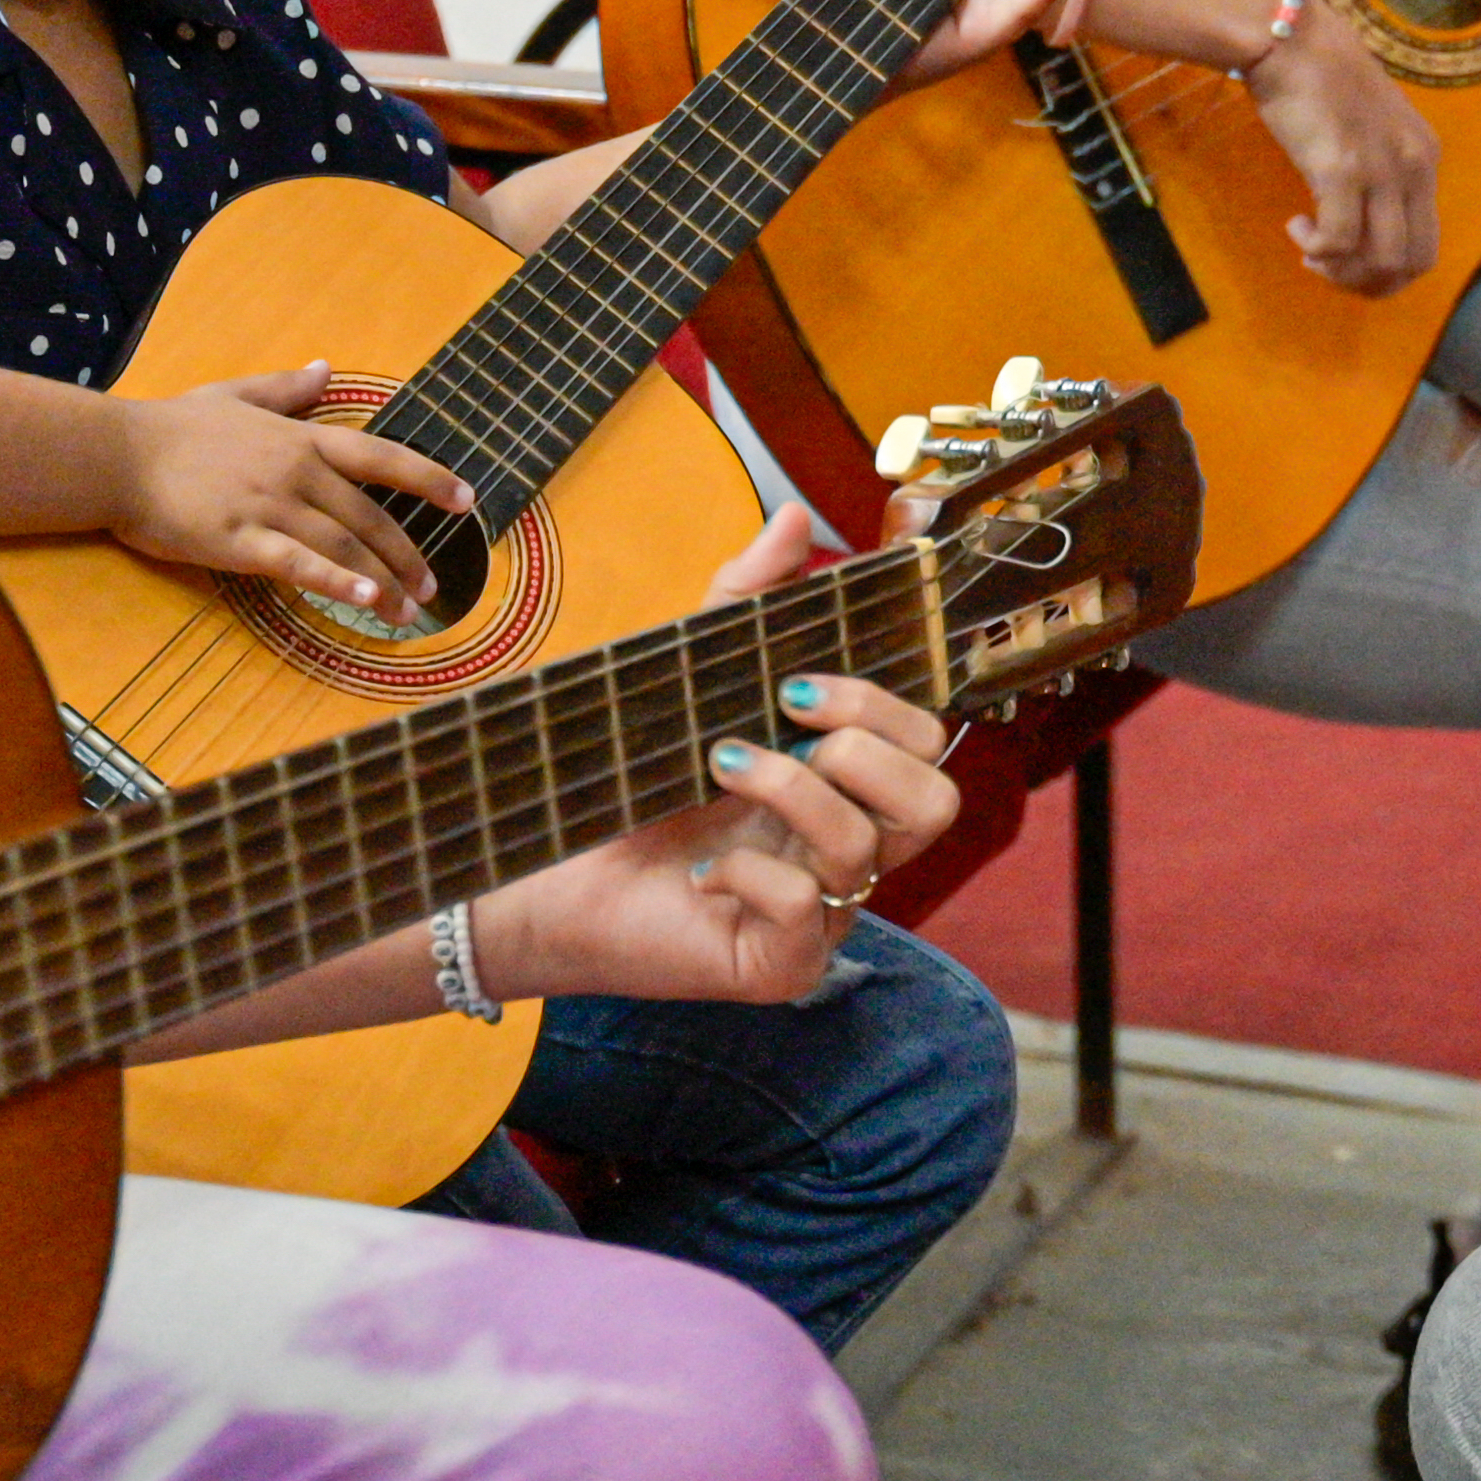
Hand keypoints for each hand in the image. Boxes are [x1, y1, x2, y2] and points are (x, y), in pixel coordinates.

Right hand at [107, 366, 470, 614]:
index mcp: (299, 439)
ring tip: (410, 609)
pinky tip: (366, 601)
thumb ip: (286, 388)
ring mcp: (269, 507)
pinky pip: (300, 565)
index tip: (465, 500)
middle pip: (368, 514)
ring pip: (343, 544)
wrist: (117, 454)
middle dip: (408, 551)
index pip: (379, 457)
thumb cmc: (172, 427)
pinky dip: (338, 582)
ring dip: (383, 577)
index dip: (427, 478)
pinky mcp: (240, 541)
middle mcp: (295, 472)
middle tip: (434, 585)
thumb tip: (327, 369)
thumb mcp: (235, 394)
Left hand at [471, 543, 963, 1001]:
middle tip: (785, 715)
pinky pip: (805, 911)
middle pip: (935, 797)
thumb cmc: (627, 781)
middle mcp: (846, 846)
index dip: (888, 698)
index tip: (801, 678)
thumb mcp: (690, 673)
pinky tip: (700, 868)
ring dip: (793, 790)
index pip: (924, 738)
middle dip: (865, 741)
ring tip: (721, 765)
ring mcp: (821, 909)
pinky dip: (748, 873)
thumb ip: (746, 598)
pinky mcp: (780, 962)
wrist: (544, 873)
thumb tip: (797, 517)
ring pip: (871, 845)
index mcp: (842, 783)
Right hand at [1243, 0, 1441, 293]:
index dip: (1387, 267)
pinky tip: (1297, 227)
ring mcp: (1382, 168)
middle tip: (1328, 266)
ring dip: (1344, 273)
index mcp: (1425, 155)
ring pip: (1384, 261)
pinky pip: (1340, 241)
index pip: (1427, 242)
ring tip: (1312, 251)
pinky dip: (1318, 248)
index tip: (1347, 253)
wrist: (1290, 35)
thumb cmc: (1319, 75)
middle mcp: (1415, 165)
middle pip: (1414, 262)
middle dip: (1370, 282)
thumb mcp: (1369, 125)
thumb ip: (1376, 165)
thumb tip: (1359, 217)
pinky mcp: (1343, 169)